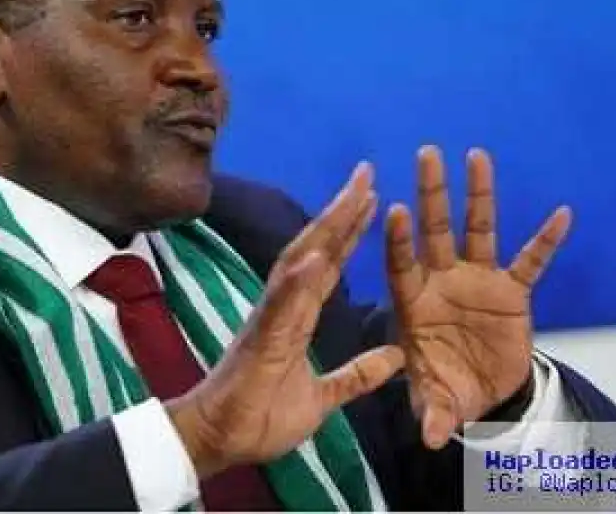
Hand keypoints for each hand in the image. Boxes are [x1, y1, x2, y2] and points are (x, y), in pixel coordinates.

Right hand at [167, 163, 404, 478]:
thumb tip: (395, 358)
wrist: (221, 441)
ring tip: (351, 195)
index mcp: (298, 318)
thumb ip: (356, 376)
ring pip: (301, 264)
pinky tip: (318, 255)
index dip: (350, 232)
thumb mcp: (324, 397)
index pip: (330, 266)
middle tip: (367, 174)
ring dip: (326, 229)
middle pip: (317, 250)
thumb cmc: (262, 417)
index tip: (373, 199)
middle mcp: (285, 308)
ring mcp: (272, 319)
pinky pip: (282, 307)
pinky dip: (300, 280)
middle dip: (342, 212)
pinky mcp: (262, 341)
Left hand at [385, 146, 571, 449]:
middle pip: (434, 231)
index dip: (398, 240)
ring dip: (479, 197)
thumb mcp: (437, 400)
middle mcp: (442, 281)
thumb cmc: (445, 387)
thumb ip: (432, 410)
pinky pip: (530, 262)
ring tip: (478, 157)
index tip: (394, 208)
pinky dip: (545, 242)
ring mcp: (477, 281)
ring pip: (478, 231)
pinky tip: (561, 215)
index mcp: (413, 301)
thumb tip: (430, 437)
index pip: (401, 263)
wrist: (482, 392)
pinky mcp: (512, 291)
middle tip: (426, 153)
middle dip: (431, 194)